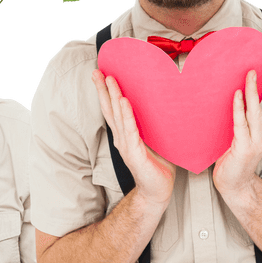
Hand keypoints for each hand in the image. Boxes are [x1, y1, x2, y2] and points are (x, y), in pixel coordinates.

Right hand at [92, 70, 174, 207]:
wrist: (157, 191)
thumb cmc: (158, 167)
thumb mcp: (156, 140)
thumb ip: (153, 125)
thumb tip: (164, 104)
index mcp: (125, 135)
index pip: (113, 109)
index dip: (106, 92)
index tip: (102, 74)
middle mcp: (122, 138)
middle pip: (109, 109)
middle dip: (103, 89)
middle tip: (97, 71)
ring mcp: (126, 146)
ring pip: (117, 116)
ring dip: (113, 97)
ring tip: (110, 80)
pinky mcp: (134, 154)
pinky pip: (130, 130)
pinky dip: (126, 116)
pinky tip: (123, 102)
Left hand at [213, 62, 261, 199]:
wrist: (234, 184)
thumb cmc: (235, 159)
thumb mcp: (244, 136)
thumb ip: (246, 120)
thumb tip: (240, 98)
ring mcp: (255, 141)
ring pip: (257, 111)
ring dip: (253, 91)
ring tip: (250, 74)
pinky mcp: (242, 147)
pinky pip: (240, 123)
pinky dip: (239, 107)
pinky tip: (236, 94)